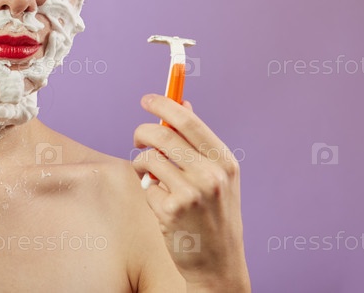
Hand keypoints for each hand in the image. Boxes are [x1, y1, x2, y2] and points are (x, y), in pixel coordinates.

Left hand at [132, 94, 249, 289]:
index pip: (189, 121)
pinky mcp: (172, 209)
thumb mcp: (219, 177)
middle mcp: (211, 174)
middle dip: (143, 131)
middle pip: (162, 135)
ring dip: (142, 165)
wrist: (219, 264)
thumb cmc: (214, 216)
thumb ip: (199, 143)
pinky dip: (148, 192)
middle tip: (137, 137)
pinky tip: (162, 206)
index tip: (147, 99)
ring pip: (148, 159)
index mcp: (225, 161)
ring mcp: (192, 192)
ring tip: (151, 178)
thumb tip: (183, 103)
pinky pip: (146, 186)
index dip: (164, 104)